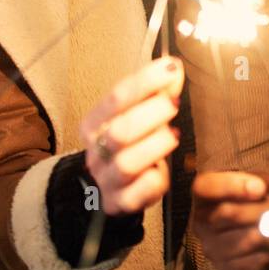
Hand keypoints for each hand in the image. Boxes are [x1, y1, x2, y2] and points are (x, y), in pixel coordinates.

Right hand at [78, 56, 183, 215]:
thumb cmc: (131, 144)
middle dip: (152, 114)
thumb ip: (156, 92)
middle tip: (173, 105)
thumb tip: (173, 67)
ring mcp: (106, 179)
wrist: (113, 186)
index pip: (116, 98)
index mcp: (94, 124)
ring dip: (156, 145)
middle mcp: (96, 152)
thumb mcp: (139, 115)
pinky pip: (138, 192)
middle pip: (120, 131)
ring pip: (127, 164)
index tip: (169, 68)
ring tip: (173, 135)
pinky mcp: (119, 202)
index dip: (145, 81)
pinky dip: (154, 179)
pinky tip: (162, 169)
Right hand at [191, 171, 268, 269]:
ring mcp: (212, 251)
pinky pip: (253, 265)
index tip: (260, 189)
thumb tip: (257, 187)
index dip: (231, 185)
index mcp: (207, 195)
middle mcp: (202, 223)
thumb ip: (262, 180)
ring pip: (246, 241)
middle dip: (264, 209)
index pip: (204, 186)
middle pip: (228, 212)